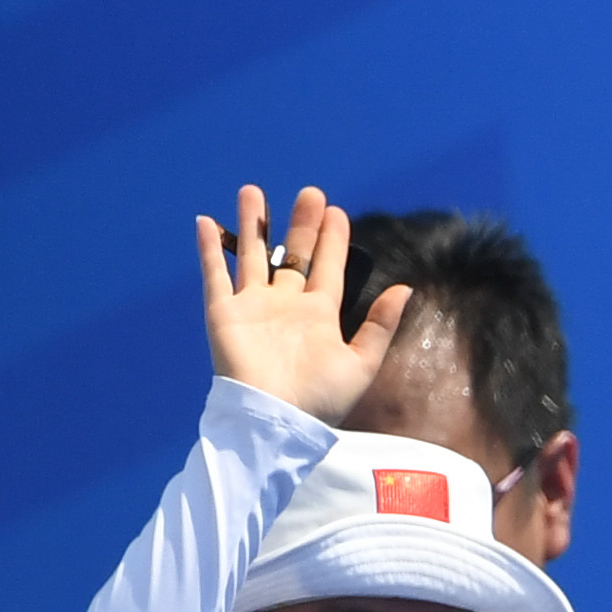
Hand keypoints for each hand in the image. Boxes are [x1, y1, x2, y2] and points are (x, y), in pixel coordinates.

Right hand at [196, 183, 409, 422]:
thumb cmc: (321, 400)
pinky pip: (215, 275)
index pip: (326, 268)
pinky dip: (210, 249)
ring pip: (251, 256)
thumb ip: (381, 324)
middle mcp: (285, 306)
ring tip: (253, 191)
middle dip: (301, 225)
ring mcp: (253, 307)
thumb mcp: (362, 362)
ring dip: (252, 224)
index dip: (331, 240)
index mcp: (318, 316)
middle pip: (292, 255)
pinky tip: (206, 221)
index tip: (336, 211)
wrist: (276, 420)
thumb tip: (405, 288)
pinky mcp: (223, 313)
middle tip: (311, 194)